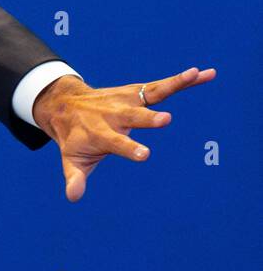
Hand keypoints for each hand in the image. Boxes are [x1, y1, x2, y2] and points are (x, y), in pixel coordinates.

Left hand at [31, 67, 216, 201]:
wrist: (66, 105)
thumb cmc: (74, 138)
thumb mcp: (72, 159)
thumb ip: (74, 177)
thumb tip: (73, 197)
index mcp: (100, 133)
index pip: (115, 142)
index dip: (128, 148)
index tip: (144, 154)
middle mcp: (114, 115)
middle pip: (133, 116)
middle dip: (147, 118)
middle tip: (165, 120)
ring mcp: (126, 101)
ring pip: (152, 93)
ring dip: (173, 85)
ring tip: (194, 76)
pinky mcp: (136, 92)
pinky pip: (163, 86)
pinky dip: (183, 80)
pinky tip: (205, 74)